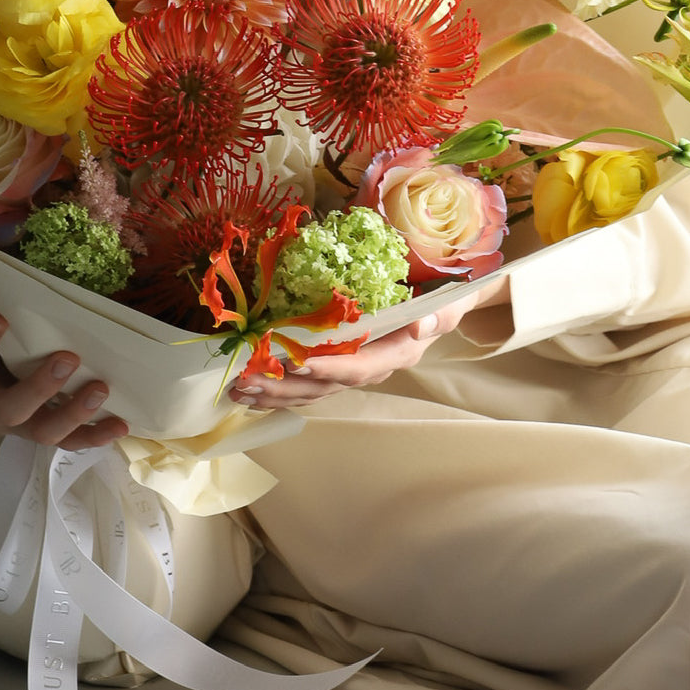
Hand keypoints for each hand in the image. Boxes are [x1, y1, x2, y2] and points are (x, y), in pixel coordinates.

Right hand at [0, 276, 128, 449]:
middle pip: (6, 410)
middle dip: (38, 388)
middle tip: (67, 356)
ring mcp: (10, 419)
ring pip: (40, 431)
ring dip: (72, 414)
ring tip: (100, 387)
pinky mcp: (37, 423)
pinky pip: (66, 438)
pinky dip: (92, 435)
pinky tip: (119, 423)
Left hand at [228, 278, 507, 410]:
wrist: (445, 301)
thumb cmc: (444, 297)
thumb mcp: (450, 301)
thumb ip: (439, 314)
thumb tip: (420, 326)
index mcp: (397, 354)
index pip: (359, 368)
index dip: (329, 369)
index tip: (298, 365)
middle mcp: (374, 368)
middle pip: (326, 386)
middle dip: (285, 388)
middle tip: (248, 383)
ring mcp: (357, 370)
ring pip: (312, 390)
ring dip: (275, 392)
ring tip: (239, 389)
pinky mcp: (342, 367)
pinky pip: (309, 385)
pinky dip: (281, 389)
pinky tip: (253, 390)